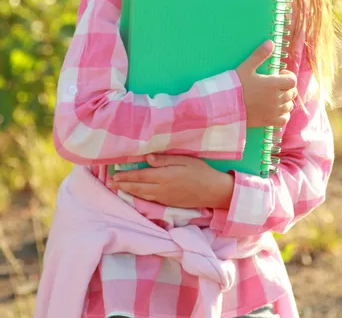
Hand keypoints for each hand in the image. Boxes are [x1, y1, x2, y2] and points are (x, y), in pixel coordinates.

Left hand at [107, 154, 233, 208]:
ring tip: (118, 188)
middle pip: (138, 187)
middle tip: (110, 183)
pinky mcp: (169, 203)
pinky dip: (139, 197)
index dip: (126, 176)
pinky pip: (149, 201)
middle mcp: (162, 189)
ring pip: (142, 195)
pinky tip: (135, 194)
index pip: (141, 176)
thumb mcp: (184, 160)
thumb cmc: (200, 171)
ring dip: (128, 191)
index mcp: (164, 176)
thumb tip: (147, 157)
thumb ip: (165, 160)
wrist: (213, 191)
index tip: (115, 174)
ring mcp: (165, 198)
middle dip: (123, 185)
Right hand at [235, 40, 296, 128]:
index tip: (280, 74)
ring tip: (275, 96)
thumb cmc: (235, 85)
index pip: (292, 81)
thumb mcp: (246, 67)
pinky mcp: (268, 121)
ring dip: (285, 100)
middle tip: (276, 85)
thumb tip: (271, 42)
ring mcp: (273, 111)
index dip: (288, 76)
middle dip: (287, 87)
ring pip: (289, 106)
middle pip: (292, 93)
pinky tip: (275, 109)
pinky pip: (284, 119)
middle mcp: (276, 98)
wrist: (225, 106)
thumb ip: (259, 55)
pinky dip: (283, 114)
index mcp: (273, 84)